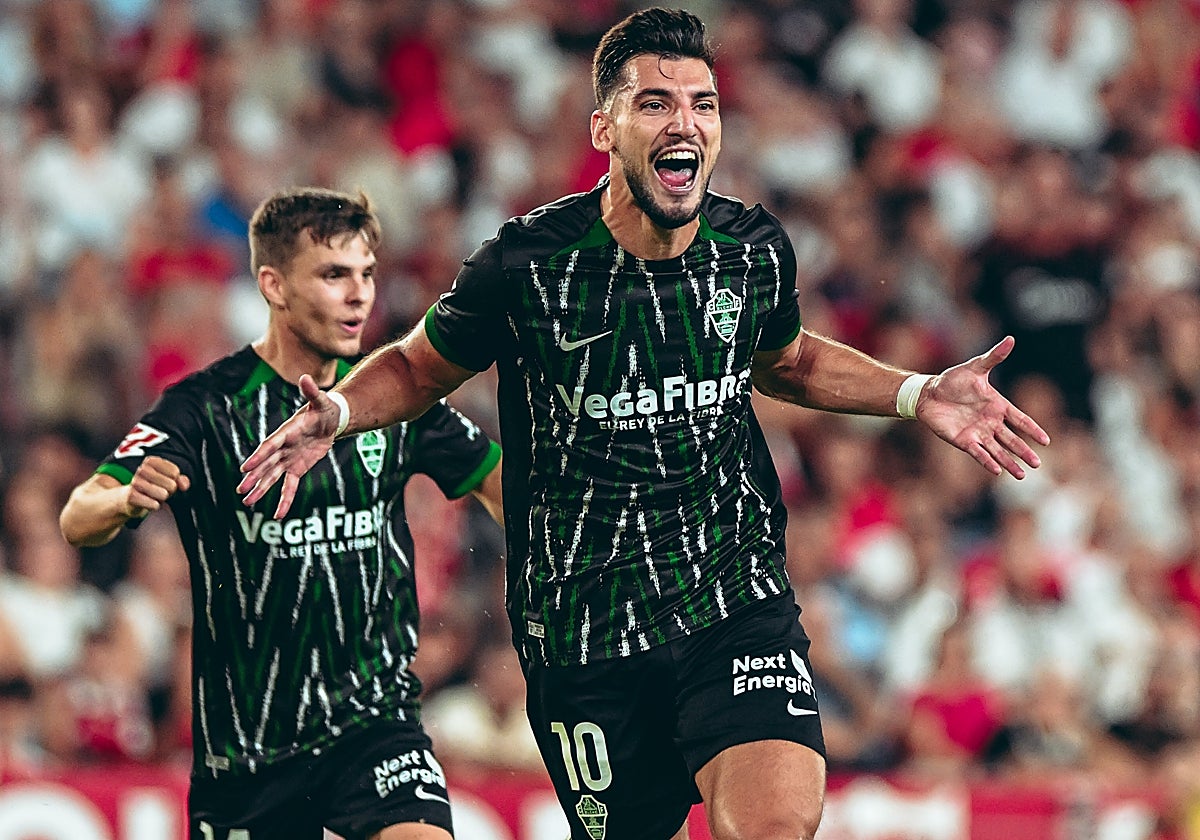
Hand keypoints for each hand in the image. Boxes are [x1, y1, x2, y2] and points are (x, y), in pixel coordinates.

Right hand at [126, 456, 190, 516]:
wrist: (128, 498)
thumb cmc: (151, 486)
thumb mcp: (168, 480)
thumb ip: (180, 480)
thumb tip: (184, 485)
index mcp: (151, 461)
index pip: (175, 472)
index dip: (174, 481)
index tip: (164, 481)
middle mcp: (142, 469)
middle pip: (172, 485)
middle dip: (169, 491)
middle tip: (158, 490)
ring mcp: (136, 482)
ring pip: (164, 494)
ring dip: (161, 499)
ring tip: (153, 496)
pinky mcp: (132, 496)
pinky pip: (155, 504)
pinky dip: (154, 506)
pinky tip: (147, 502)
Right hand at [237, 374, 340, 517]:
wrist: (331, 420)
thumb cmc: (324, 409)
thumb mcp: (321, 401)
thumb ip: (312, 392)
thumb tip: (305, 377)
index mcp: (285, 432)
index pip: (269, 446)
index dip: (259, 457)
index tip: (245, 468)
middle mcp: (282, 447)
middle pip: (266, 465)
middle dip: (255, 478)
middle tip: (241, 490)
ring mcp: (288, 459)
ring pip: (272, 478)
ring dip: (261, 490)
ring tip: (247, 503)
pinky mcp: (296, 469)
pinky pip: (289, 487)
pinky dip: (284, 500)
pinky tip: (278, 515)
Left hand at [916, 336, 1050, 478]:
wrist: (929, 393)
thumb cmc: (952, 380)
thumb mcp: (975, 367)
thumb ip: (993, 357)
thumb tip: (1010, 339)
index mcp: (997, 406)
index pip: (1020, 419)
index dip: (1032, 429)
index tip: (1047, 440)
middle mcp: (991, 422)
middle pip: (1012, 439)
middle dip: (1024, 451)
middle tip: (1038, 464)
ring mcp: (978, 433)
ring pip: (998, 450)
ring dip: (1009, 462)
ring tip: (1022, 475)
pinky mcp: (963, 440)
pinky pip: (978, 453)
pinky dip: (987, 461)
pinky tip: (996, 471)